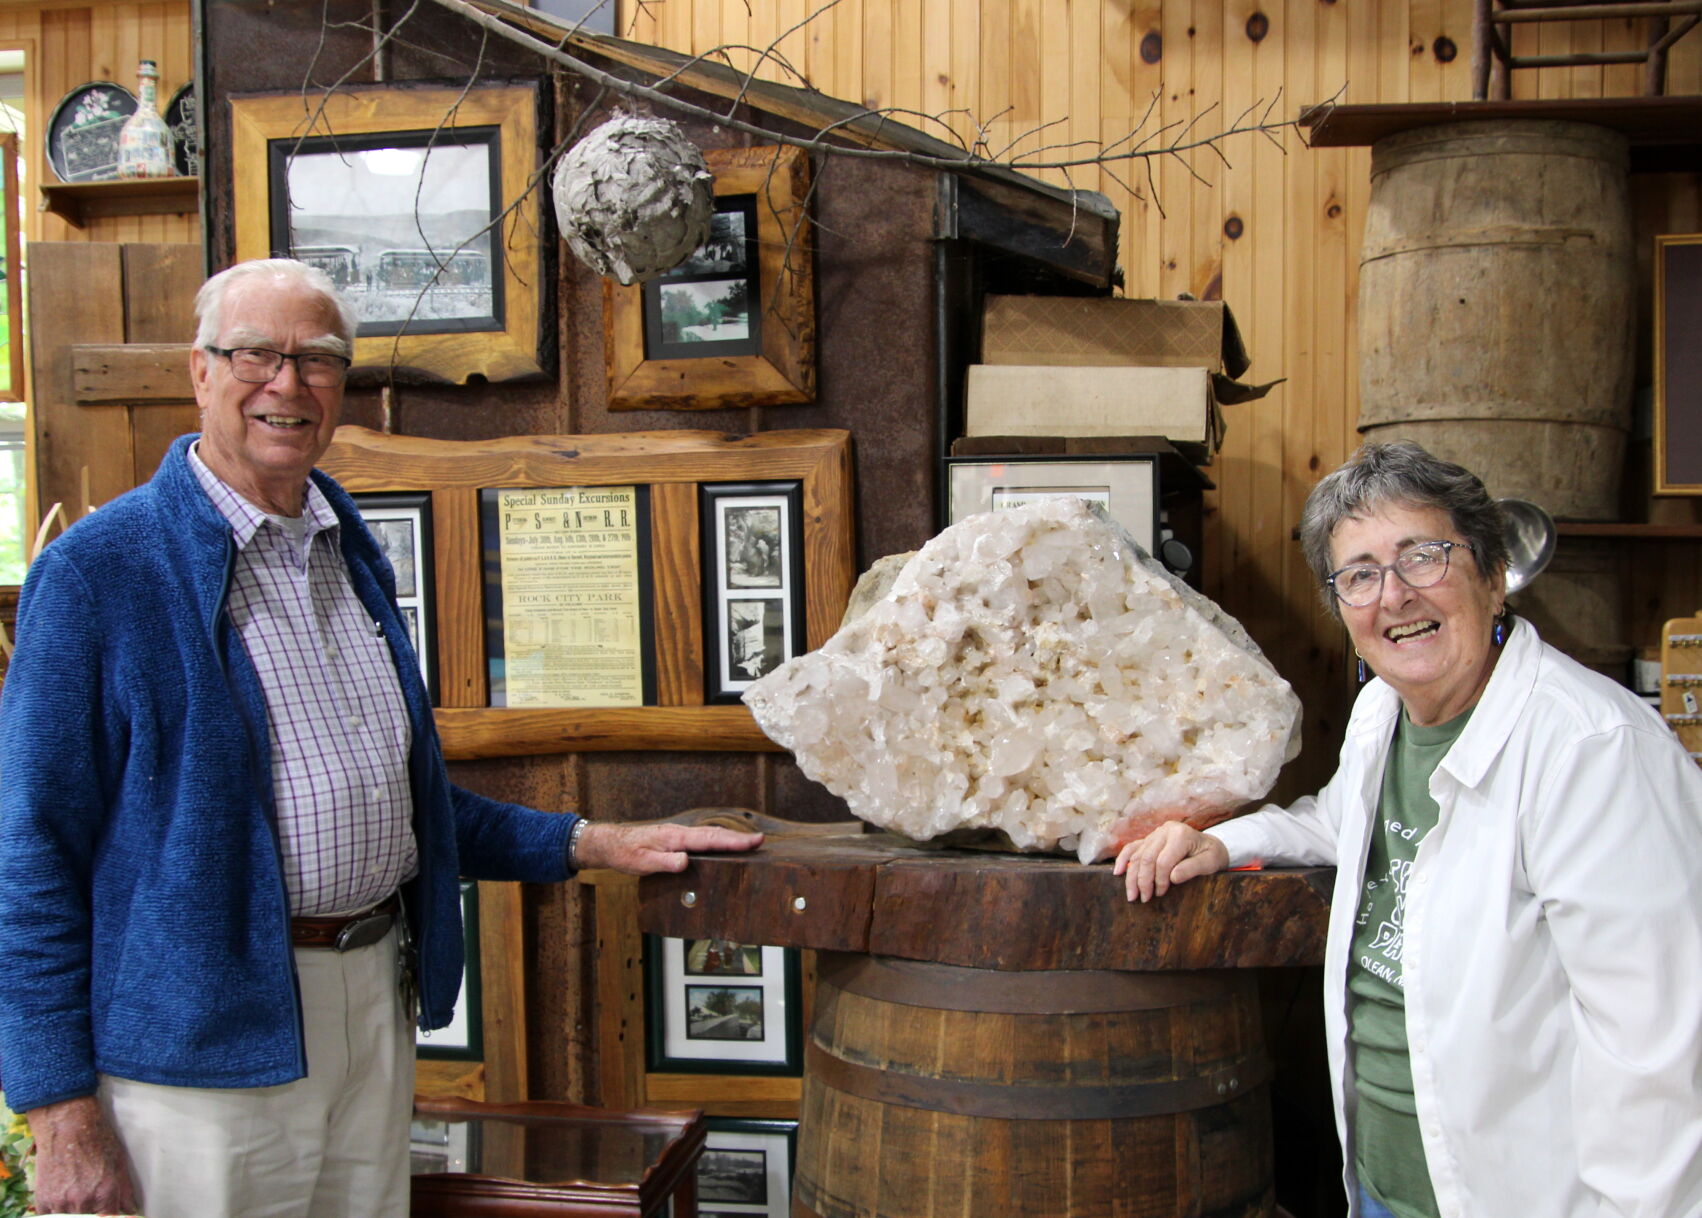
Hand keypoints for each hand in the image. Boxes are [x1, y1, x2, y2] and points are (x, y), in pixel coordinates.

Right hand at [27, 1094, 140, 1215]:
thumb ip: (125, 1191)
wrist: (67, 1126)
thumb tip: (130, 1210)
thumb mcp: (119, 1163)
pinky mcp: (43, 1201)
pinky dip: (58, 1212)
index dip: (110, 1217)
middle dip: (93, 1214)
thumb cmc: (97, 1141)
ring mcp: (60, 1203)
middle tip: (92, 1198)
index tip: (108, 1212)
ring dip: (75, 1212)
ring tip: (79, 1194)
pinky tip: (64, 1197)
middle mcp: (82, 1201)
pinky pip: (51, 1217)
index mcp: (105, 1193)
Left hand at [575, 822, 763, 874]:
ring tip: (749, 844)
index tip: (754, 841)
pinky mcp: (676, 840)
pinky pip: (702, 839)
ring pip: (709, 835)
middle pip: (715, 834)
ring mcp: (679, 836)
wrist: (611, 843)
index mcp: (676, 838)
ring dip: (729, 839)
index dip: (734, 841)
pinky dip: (717, 841)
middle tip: (760, 841)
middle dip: (739, 838)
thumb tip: (686, 861)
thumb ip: (664, 862)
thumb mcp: (641, 862)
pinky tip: (721, 847)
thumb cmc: (625, 853)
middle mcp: (681, 833)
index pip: (710, 839)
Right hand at [1112, 821, 1228, 903]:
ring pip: (1137, 855)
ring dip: (1132, 876)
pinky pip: (1132, 848)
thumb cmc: (1212, 855)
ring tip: (1131, 895)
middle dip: (1143, 881)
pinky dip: (1123, 860)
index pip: (1163, 860)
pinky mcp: (1149, 838)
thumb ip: (1192, 868)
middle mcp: (1165, 831)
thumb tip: (1172, 878)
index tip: (1161, 894)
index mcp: (1180, 835)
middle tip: (1143, 898)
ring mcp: (1155, 833)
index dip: (1159, 880)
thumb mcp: (1210, 863)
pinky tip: (1117, 872)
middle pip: (1146, 858)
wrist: (1211, 846)